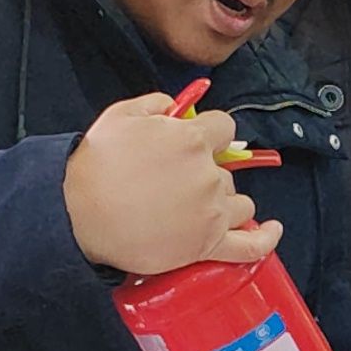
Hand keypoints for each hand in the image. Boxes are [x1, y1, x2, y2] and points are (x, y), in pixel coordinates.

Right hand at [64, 91, 278, 275]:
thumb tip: (174, 106)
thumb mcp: (121, 115)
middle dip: (209, 173)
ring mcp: (211, 212)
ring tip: (198, 207)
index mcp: (192, 140)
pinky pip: (250, 246)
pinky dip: (265, 239)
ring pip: (240, 203)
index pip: (225, 128)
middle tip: (177, 183)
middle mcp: (208, 175)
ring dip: (225, 202)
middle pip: (228, 171)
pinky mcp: (206, 246)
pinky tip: (272, 229)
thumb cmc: (96, 166)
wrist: (78, 215)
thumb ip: (156, 104)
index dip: (211, 134)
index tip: (198, 142)